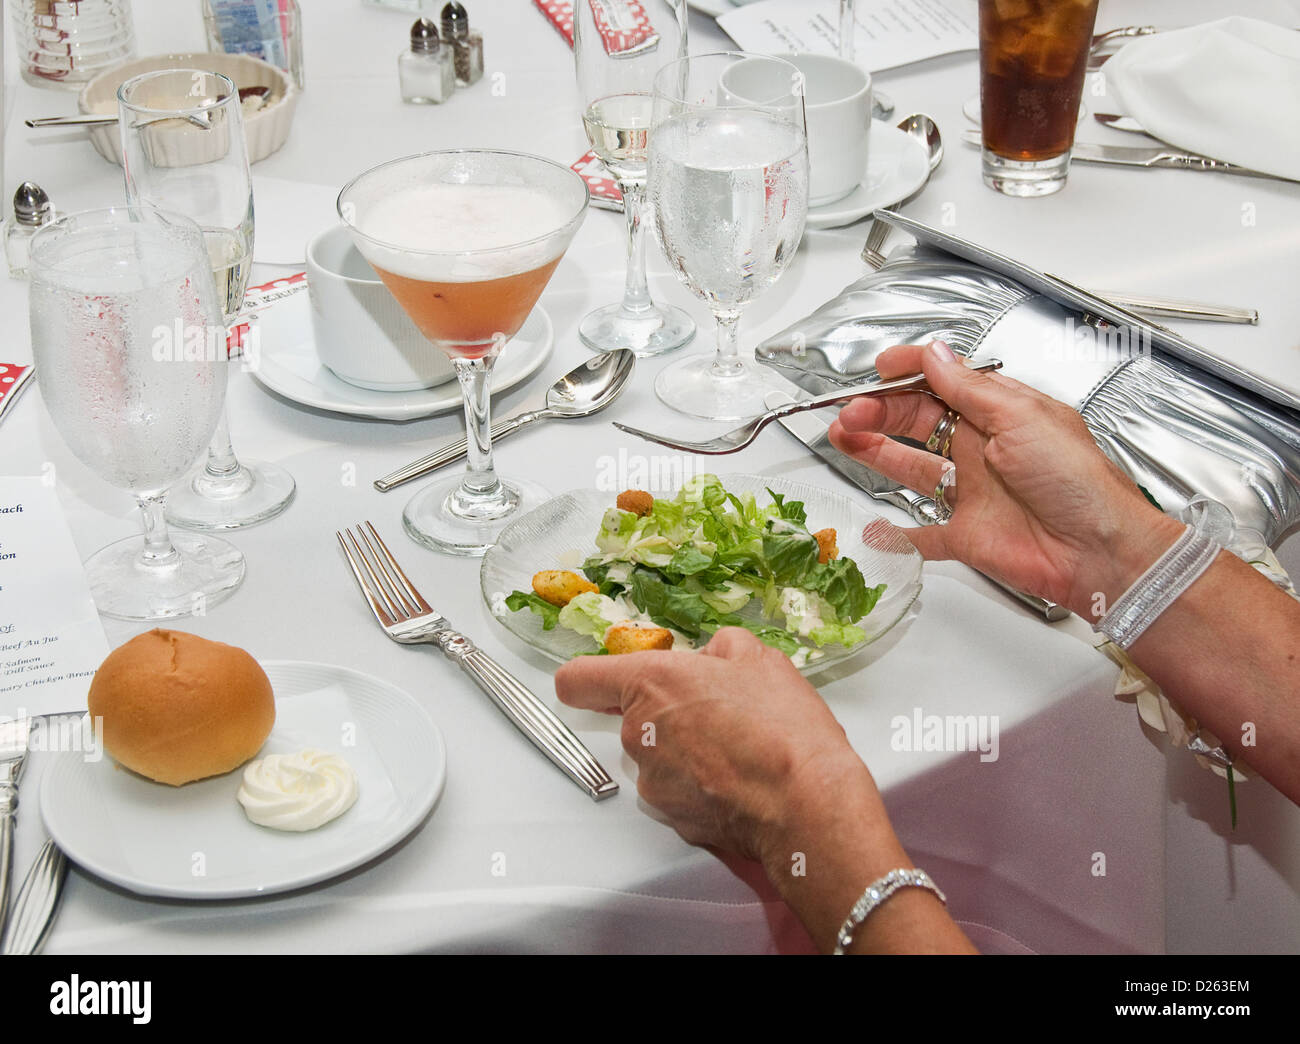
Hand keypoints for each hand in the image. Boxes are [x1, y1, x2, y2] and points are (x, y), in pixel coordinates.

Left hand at [555, 628, 973, 952]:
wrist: (805, 804)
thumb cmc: (781, 725)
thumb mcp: (758, 658)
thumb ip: (720, 649)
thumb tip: (712, 658)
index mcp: (650, 683)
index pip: (578, 680)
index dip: (589, 679)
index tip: (604, 681)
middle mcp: (637, 733)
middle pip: (631, 718)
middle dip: (667, 713)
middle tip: (719, 710)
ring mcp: (652, 781)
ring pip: (657, 756)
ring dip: (685, 750)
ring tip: (739, 747)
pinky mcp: (672, 818)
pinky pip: (678, 791)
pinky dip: (701, 785)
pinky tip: (740, 779)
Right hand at [829, 340, 1183, 617]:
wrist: (1098, 551)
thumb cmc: (1077, 481)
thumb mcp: (1021, 418)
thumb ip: (970, 390)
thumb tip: (935, 356)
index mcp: (1001, 413)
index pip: (948, 382)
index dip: (913, 371)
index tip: (881, 368)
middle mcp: (983, 449)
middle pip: (919, 421)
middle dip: (881, 411)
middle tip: (850, 412)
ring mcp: (971, 492)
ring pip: (911, 467)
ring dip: (876, 451)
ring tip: (843, 437)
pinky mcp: (965, 535)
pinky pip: (922, 535)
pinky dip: (896, 535)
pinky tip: (873, 529)